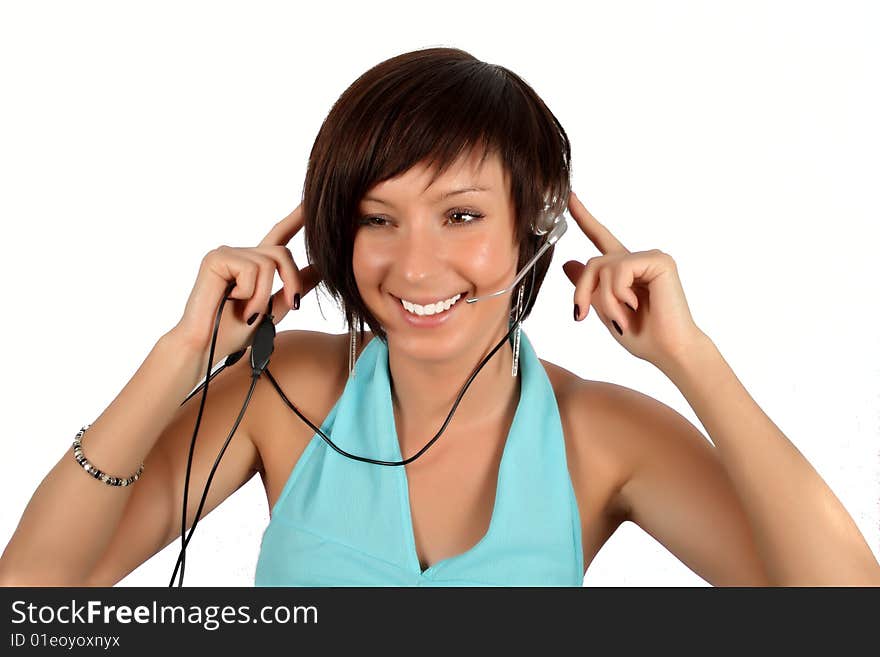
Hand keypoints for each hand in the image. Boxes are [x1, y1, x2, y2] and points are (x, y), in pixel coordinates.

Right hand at [170, 203, 321, 356]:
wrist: (209, 346)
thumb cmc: (235, 331)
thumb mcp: (275, 308)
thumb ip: (295, 286)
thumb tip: (321, 267)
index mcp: (255, 265)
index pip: (280, 235)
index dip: (297, 218)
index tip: (313, 201)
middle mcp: (242, 254)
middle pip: (283, 253)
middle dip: (292, 282)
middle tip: (291, 306)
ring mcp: (228, 254)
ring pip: (269, 263)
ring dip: (264, 295)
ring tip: (248, 311)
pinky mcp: (216, 258)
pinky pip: (251, 269)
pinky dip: (249, 292)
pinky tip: (232, 301)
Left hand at [562, 190, 706, 370]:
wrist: (669, 352)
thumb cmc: (643, 337)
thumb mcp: (605, 310)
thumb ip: (588, 286)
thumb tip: (568, 262)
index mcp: (624, 271)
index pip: (600, 239)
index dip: (584, 218)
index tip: (570, 198)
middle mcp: (636, 261)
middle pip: (592, 262)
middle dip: (582, 291)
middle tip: (582, 316)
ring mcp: (649, 258)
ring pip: (604, 267)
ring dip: (604, 299)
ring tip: (621, 317)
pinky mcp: (659, 261)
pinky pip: (620, 269)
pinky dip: (619, 293)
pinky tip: (635, 305)